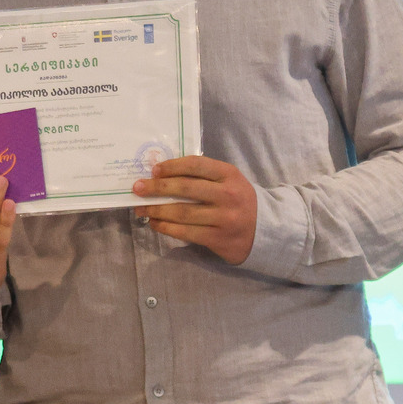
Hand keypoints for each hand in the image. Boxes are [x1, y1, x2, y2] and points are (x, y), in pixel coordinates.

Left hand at [132, 155, 257, 264]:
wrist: (264, 231)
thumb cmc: (238, 200)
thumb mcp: (229, 181)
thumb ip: (203, 175)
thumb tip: (162, 174)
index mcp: (229, 175)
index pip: (196, 164)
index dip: (172, 166)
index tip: (154, 170)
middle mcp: (228, 195)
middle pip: (186, 188)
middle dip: (157, 187)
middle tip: (137, 188)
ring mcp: (224, 218)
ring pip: (182, 213)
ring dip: (156, 210)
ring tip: (141, 208)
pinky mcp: (218, 239)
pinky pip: (185, 232)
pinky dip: (166, 227)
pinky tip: (155, 223)